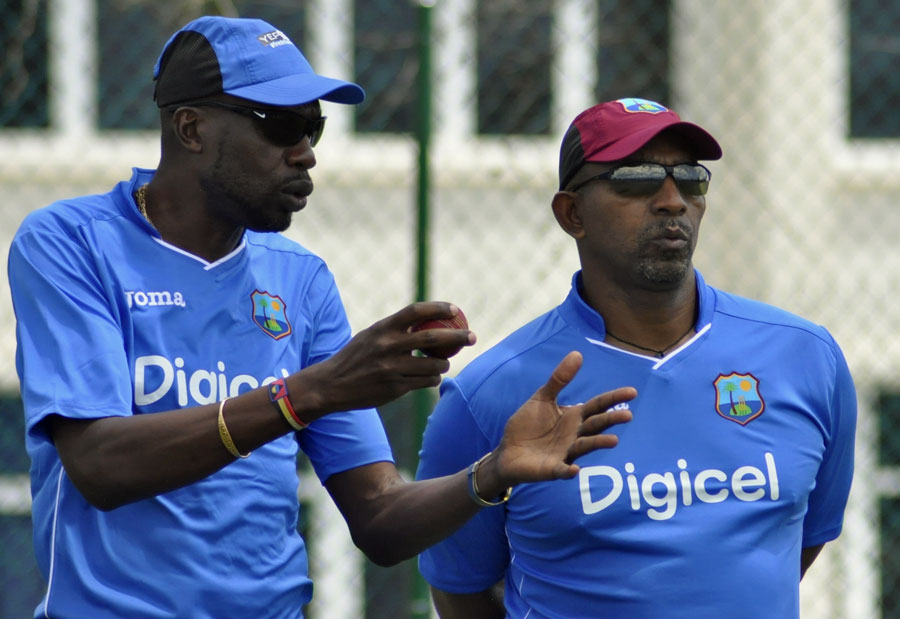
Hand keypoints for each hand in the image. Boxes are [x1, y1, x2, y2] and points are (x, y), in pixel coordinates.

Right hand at [291, 302, 474, 418]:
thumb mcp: (371, 335)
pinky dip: (432, 379)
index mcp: (383, 328)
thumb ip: (396, 329)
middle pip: (433, 338)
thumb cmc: (355, 357)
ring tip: (443, 363)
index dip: (439, 308)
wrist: (332, 384)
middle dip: (458, 337)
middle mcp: (388, 346)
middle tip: (472, 336)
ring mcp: (392, 368)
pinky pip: (424, 382)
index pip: (416, 311)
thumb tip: (429, 321)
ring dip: (444, 364)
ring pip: (433, 365)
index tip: (456, 310)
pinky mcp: (395, 388)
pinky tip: (431, 377)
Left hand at [477, 351, 635, 495]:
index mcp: (574, 416)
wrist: (508, 450)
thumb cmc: (529, 424)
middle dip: (611, 420)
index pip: (598, 406)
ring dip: (598, 443)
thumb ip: (560, 379)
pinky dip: (568, 470)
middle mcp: (575, 435)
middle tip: (628, 415)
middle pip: (596, 425)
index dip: (614, 399)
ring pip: (585, 446)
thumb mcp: (543, 398)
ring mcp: (566, 453)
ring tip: (614, 440)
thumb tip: (577, 353)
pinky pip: (562, 470)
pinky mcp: (552, 469)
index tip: (632, 392)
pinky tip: (574, 468)